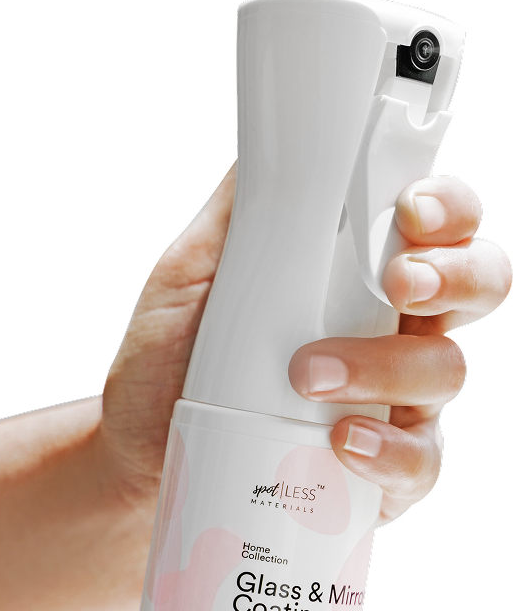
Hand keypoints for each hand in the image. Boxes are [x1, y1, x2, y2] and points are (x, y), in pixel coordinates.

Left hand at [101, 161, 511, 525]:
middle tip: (396, 284)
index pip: (431, 225)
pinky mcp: (375, 467)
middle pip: (474, 285)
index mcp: (351, 273)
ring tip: (309, 377)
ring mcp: (386, 398)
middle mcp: (383, 329)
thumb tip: (272, 143)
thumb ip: (239, 216)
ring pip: (444, 370)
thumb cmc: (167, 359)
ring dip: (388, 366)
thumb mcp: (189, 275)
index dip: (444, 207)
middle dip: (454, 276)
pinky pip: (417, 460)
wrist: (135, 448)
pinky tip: (343, 440)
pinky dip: (390, 449)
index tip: (410, 208)